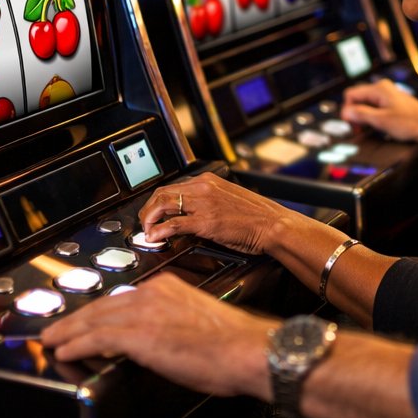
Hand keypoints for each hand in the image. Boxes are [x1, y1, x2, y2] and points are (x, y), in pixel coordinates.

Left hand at [40, 272, 273, 397]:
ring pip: (94, 319)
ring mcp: (145, 312)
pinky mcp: (141, 334)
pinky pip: (98, 338)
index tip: (85, 320)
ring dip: (68, 331)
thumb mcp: (195, 322)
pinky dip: (77, 344)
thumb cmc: (232, 343)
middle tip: (55, 329)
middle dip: (75, 320)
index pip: (122, 298)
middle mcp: (153, 292)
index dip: (97, 311)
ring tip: (52, 340)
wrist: (247, 350)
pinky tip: (65, 351)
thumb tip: (153, 341)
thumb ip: (169, 323)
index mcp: (168, 286)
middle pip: (102, 306)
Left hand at [139, 171, 293, 252]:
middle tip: (145, 222)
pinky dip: (159, 231)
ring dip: (149, 218)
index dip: (157, 200)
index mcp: (209, 181)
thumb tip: (189, 214)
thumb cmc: (256, 216)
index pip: (173, 186)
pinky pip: (174, 224)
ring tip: (147, 230)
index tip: (153, 211)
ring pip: (163, 204)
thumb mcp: (228, 199)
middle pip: (162, 193)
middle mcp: (204, 188)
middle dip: (148, 209)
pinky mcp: (205, 222)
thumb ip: (207, 202)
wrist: (272, 224)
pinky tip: (155, 237)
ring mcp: (204, 204)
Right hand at [341, 79, 417, 141]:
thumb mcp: (383, 121)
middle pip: (358, 99)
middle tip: (358, 130)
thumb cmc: (413, 122)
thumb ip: (362, 115)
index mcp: (379, 89)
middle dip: (355, 115)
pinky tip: (377, 127)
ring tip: (367, 130)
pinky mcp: (391, 104)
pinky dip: (372, 118)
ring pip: (366, 105)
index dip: (348, 110)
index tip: (351, 124)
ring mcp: (387, 96)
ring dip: (363, 118)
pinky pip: (375, 108)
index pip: (351, 94)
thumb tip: (345, 112)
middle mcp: (382, 89)